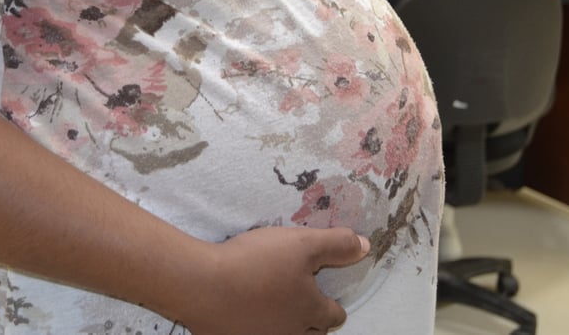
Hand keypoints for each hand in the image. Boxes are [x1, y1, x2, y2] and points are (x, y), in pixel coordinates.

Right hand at [179, 226, 369, 334]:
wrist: (202, 285)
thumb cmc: (256, 262)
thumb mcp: (302, 243)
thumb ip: (336, 245)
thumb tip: (366, 246)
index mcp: (310, 312)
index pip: (334, 316)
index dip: (332, 305)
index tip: (325, 295)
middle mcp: (291, 334)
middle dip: (311, 321)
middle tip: (301, 302)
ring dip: (284, 327)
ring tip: (275, 310)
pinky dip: (254, 328)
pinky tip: (245, 315)